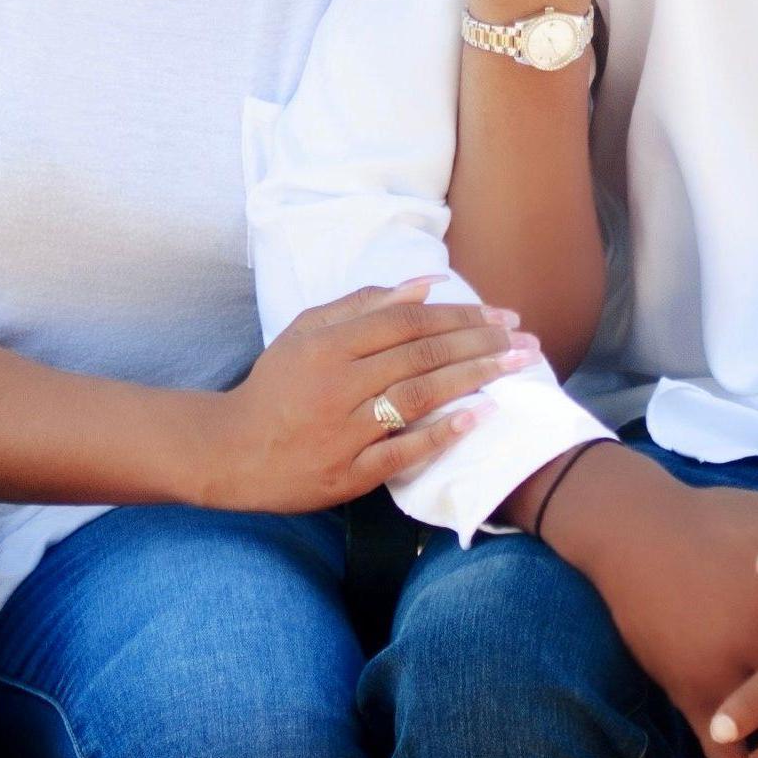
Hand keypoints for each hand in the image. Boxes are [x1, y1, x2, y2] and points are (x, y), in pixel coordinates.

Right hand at [206, 282, 540, 513]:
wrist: (231, 450)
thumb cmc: (276, 386)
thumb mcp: (306, 332)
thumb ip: (362, 306)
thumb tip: (424, 285)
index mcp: (328, 345)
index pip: (407, 322)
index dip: (459, 315)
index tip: (502, 315)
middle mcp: (337, 384)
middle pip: (420, 356)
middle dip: (480, 344)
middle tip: (526, 341)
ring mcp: (344, 430)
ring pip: (417, 398)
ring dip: (472, 380)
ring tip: (514, 369)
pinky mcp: (348, 472)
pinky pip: (401, 451)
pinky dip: (440, 434)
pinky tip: (478, 417)